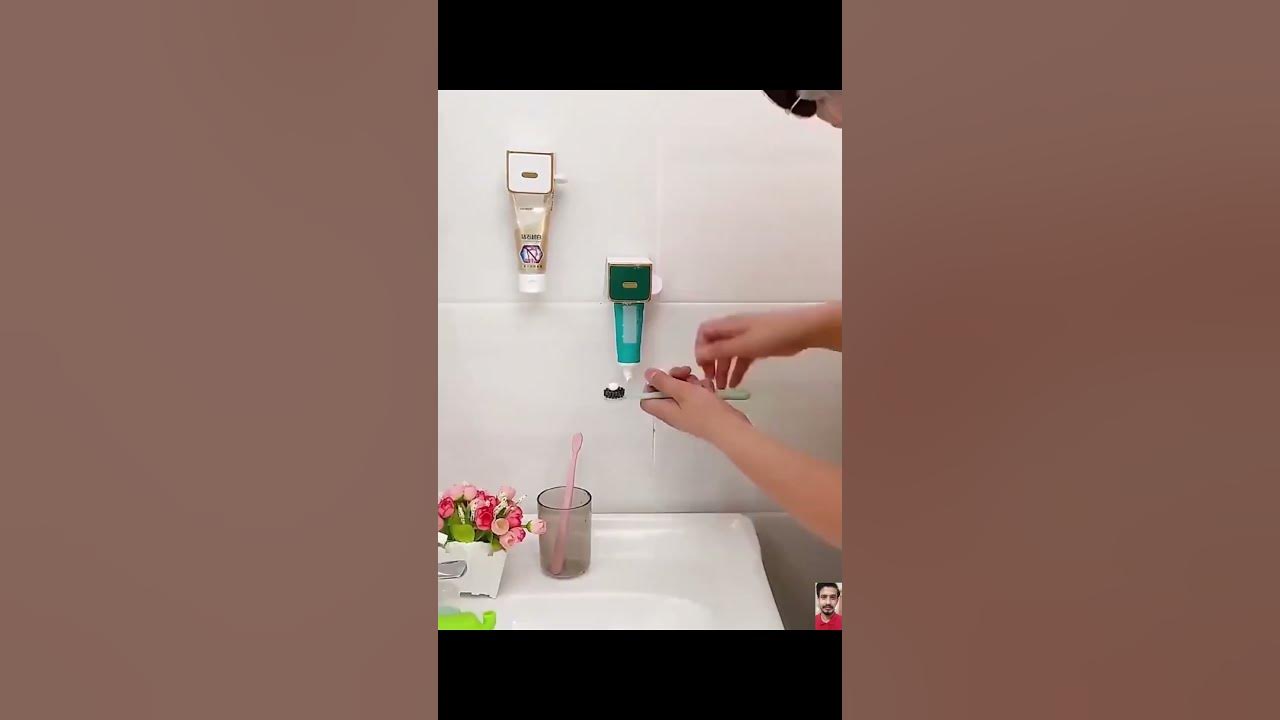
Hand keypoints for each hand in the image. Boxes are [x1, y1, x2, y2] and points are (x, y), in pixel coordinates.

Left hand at [639, 366, 749, 442]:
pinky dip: (701, 389)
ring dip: (691, 383)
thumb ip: (663, 382)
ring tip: (702, 383)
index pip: (646, 398)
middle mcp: (673, 412)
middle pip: (665, 391)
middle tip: (686, 372)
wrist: (730, 428)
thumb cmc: (704, 410)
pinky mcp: (700, 411)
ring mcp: (687, 412)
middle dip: (675, 378)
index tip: (664, 376)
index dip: (652, 385)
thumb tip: (647, 374)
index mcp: (664, 410)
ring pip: (682, 391)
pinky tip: (710, 389)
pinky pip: (695, 396)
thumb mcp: (682, 391)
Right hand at [695, 303, 840, 388]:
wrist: (800, 331)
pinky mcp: (757, 346)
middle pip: (715, 345)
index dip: (700, 349)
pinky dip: (737, 370)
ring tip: (723, 388)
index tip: (702, 367)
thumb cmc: (769, 335)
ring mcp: (746, 338)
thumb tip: (698, 355)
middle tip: (711, 381)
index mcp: (727, 325)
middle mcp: (734, 330)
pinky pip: (741, 359)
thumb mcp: (742, 345)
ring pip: (728, 354)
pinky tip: (736, 384)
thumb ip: (719, 350)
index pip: (704, 333)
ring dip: (723, 370)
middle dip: (711, 363)